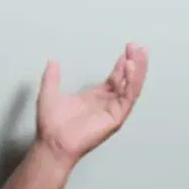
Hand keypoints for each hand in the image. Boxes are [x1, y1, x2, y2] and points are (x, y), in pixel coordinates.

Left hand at [35, 43, 148, 165]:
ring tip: (139, 53)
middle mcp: (107, 103)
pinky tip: (131, 68)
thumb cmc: (51, 123)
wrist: (51, 142)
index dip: (121, 65)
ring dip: (137, 70)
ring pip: (131, 88)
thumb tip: (52, 61)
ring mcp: (113, 111)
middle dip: (133, 63)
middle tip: (137, 46)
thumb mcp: (49, 93)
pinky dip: (132, 83)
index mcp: (95, 98)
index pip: (115, 79)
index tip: (127, 49)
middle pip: (126, 81)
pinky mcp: (115, 118)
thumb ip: (52, 77)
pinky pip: (127, 98)